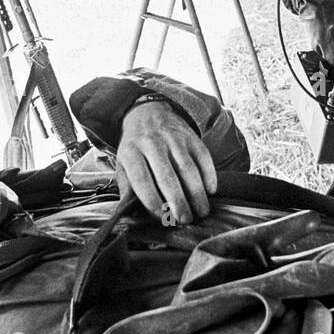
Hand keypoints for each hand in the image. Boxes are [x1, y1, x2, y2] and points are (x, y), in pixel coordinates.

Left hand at [115, 99, 215, 224]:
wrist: (148, 113)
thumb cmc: (135, 147)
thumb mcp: (122, 164)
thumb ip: (126, 188)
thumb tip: (130, 214)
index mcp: (131, 152)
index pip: (141, 179)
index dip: (152, 200)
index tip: (161, 217)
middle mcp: (152, 143)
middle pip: (167, 176)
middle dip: (178, 201)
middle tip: (185, 220)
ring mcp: (173, 138)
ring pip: (188, 168)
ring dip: (196, 193)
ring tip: (201, 212)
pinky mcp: (191, 136)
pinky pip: (203, 157)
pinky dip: (209, 174)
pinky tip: (211, 190)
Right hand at [301, 0, 333, 63]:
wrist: (312, 3)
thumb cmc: (326, 11)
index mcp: (325, 42)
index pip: (332, 64)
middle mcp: (317, 46)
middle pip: (328, 63)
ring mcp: (312, 45)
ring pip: (323, 57)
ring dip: (331, 55)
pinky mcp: (311, 42)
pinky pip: (320, 51)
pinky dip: (326, 50)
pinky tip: (330, 41)